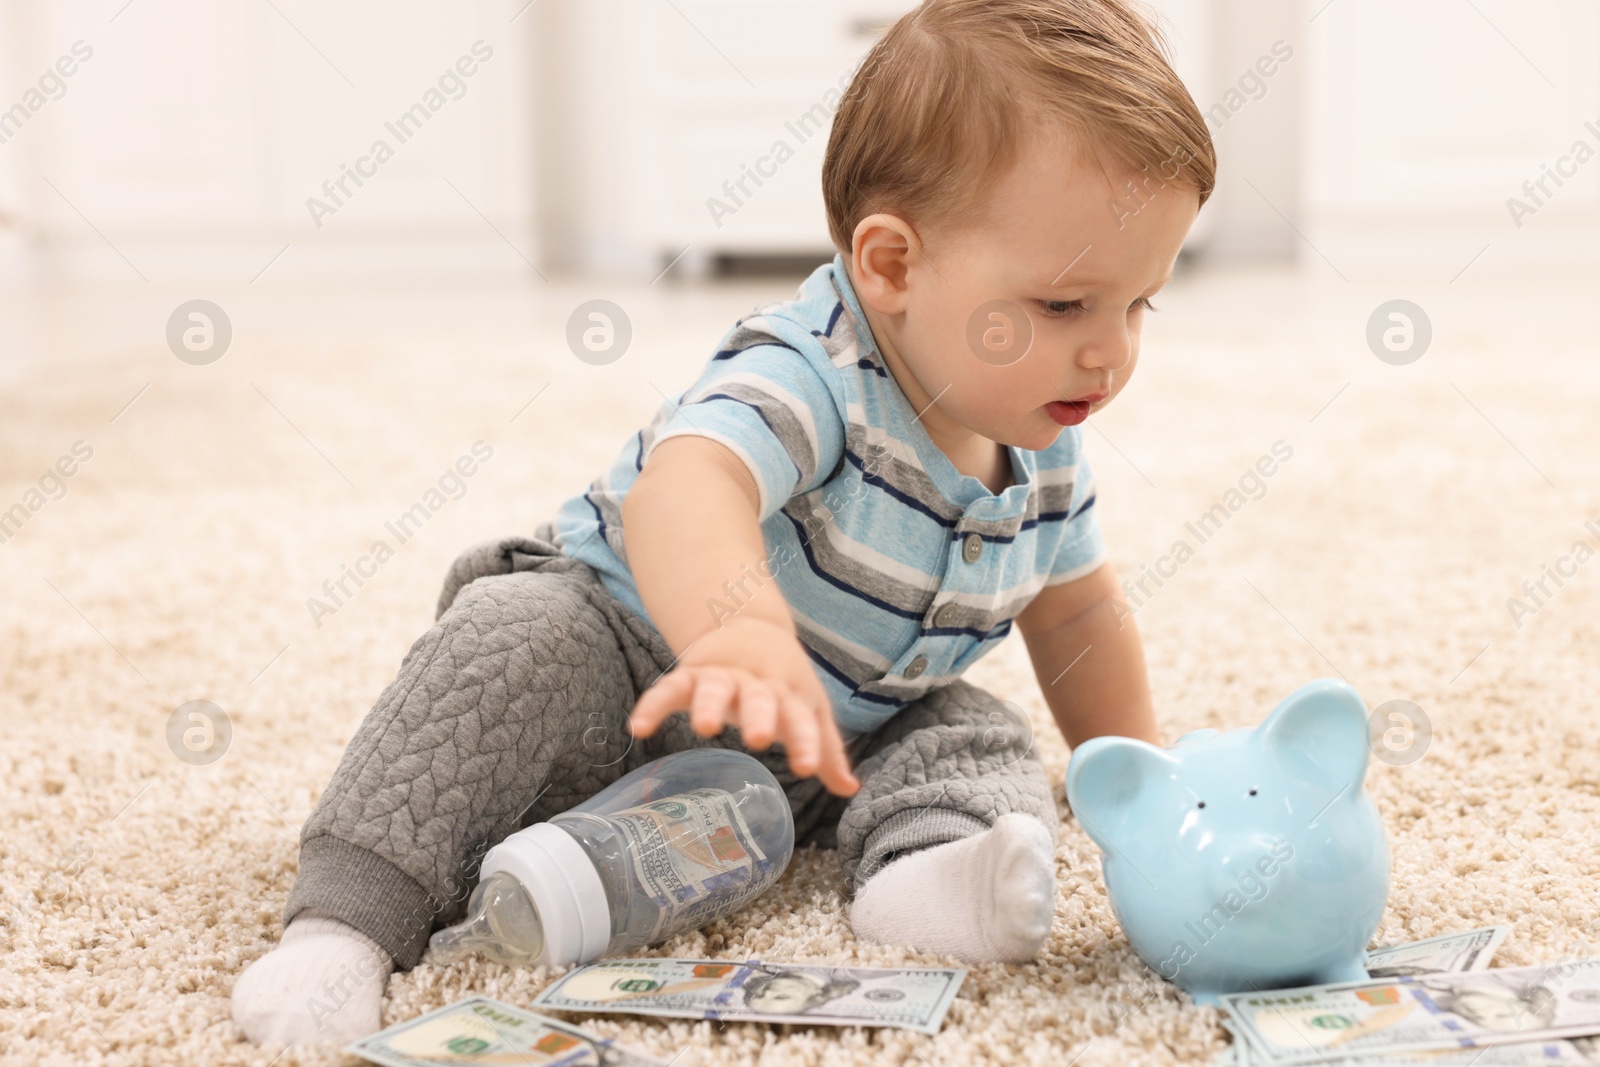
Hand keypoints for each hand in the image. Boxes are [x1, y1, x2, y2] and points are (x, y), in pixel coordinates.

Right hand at [628, 617, 859, 796]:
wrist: (747, 621)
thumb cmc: (783, 679)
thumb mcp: (809, 707)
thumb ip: (827, 749)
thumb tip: (850, 790)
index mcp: (790, 694)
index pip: (803, 719)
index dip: (808, 743)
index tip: (808, 768)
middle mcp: (757, 683)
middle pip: (759, 698)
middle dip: (759, 716)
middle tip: (759, 739)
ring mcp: (723, 676)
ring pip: (715, 687)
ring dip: (709, 704)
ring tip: (703, 728)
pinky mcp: (691, 673)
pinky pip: (669, 688)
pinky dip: (653, 705)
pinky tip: (638, 728)